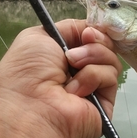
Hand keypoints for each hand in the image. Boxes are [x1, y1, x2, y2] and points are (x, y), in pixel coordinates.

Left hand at [0, 19, 121, 137]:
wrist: (30, 108)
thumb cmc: (26, 72)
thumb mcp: (38, 36)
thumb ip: (68, 28)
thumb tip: (90, 30)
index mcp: (61, 56)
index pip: (89, 36)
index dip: (93, 29)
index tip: (89, 30)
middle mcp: (78, 70)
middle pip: (104, 45)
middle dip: (95, 39)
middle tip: (83, 43)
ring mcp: (93, 87)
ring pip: (110, 59)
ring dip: (92, 56)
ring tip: (73, 67)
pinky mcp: (105, 103)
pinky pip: (111, 77)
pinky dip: (93, 77)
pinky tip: (75, 91)